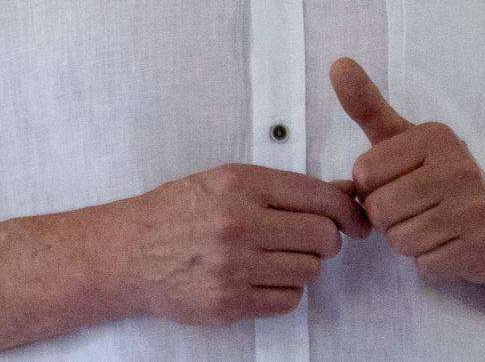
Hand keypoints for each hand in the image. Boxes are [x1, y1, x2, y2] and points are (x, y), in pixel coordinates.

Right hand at [109, 163, 360, 326]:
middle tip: (309, 239)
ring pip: (309, 271)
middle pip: (322, 237)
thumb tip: (342, 195)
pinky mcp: (230, 302)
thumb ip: (280, 188)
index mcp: (239, 185)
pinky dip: (285, 291)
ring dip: (302, 266)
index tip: (356, 219)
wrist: (128, 252)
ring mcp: (233, 266)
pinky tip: (262, 277)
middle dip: (325, 240)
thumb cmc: (177, 211)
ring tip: (275, 257)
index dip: (346, 210)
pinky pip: (288, 301)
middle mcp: (238, 223)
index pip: (317, 196)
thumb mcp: (223, 181)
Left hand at [330, 56, 484, 284]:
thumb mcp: (404, 140)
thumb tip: (337, 64)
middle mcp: (458, 167)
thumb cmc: (441, 179)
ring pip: (400, 240)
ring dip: (408, 241)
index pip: (363, 174)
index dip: (372, 188)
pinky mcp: (483, 247)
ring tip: (432, 226)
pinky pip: (425, 265)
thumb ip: (368, 106)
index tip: (397, 183)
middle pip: (379, 210)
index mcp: (434, 137)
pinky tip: (449, 245)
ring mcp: (475, 208)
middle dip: (388, 218)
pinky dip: (429, 262)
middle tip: (415, 210)